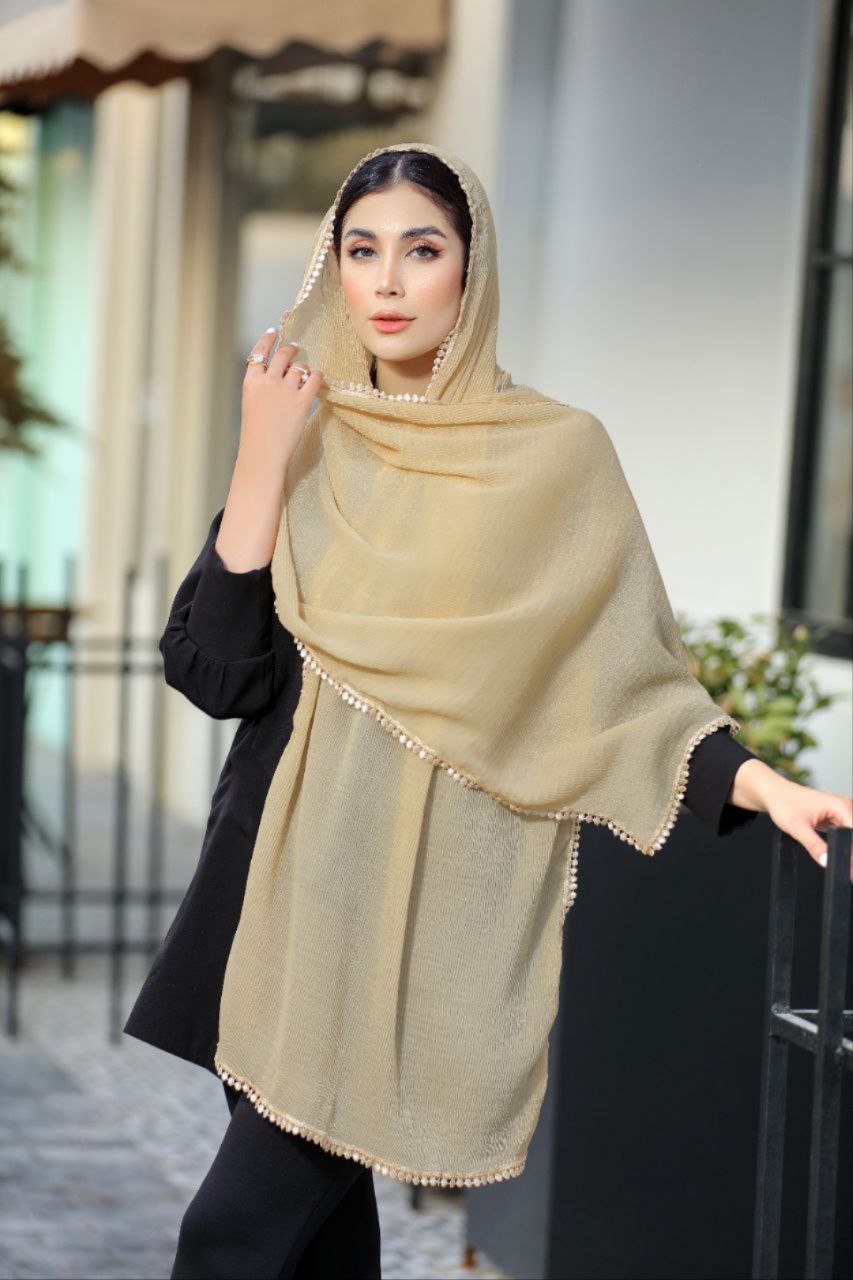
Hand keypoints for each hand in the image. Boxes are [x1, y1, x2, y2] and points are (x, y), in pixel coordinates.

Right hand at [239, 330, 322, 475]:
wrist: (263, 453)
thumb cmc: (256, 432)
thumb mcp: (251, 403)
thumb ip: (262, 385)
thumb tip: (282, 370)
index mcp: (251, 381)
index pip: (259, 352)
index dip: (267, 339)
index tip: (274, 332)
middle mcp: (268, 381)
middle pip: (283, 354)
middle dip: (291, 349)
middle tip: (295, 349)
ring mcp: (285, 390)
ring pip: (300, 366)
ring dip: (304, 368)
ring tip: (305, 374)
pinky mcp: (301, 402)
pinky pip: (314, 379)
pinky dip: (317, 376)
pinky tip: (316, 379)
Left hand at [751, 769, 852, 873]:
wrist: (775, 794)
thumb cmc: (784, 804)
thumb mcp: (797, 827)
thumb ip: (814, 845)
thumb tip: (827, 861)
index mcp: (840, 806)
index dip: (851, 853)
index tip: (848, 869)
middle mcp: (845, 806)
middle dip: (849, 852)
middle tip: (842, 868)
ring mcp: (843, 810)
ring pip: (850, 835)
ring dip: (847, 848)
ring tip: (826, 849)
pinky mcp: (839, 816)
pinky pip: (847, 832)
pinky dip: (843, 843)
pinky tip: (834, 849)